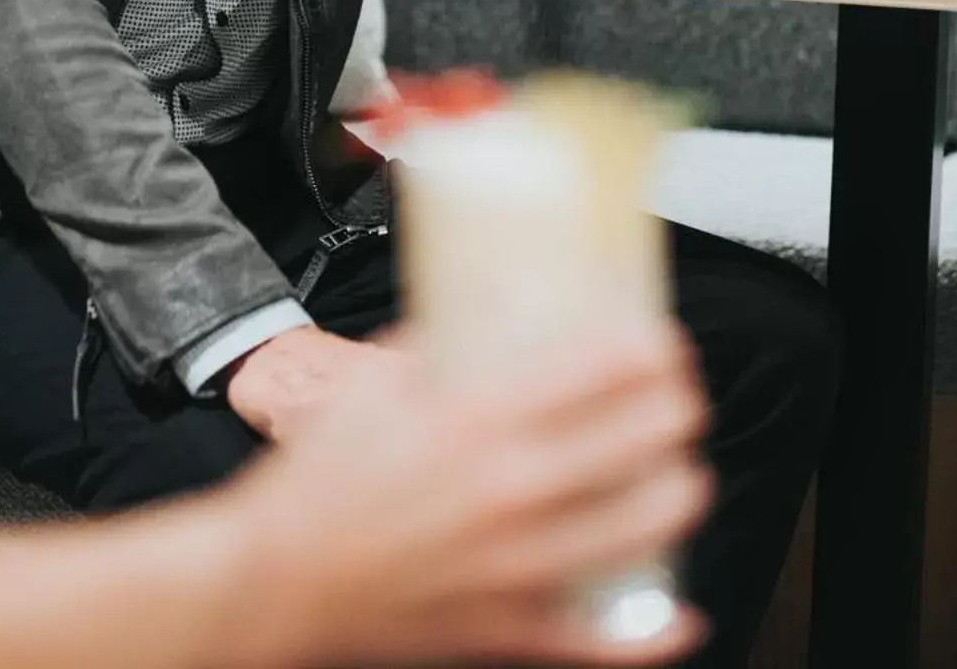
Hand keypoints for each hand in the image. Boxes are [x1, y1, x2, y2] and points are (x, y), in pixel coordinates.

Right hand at [232, 321, 710, 666]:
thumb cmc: (318, 483)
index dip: (648, 350)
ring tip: (679, 473)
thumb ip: (433, 350)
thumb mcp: (372, 388)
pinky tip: (676, 609)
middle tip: (676, 397)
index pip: (598, 371)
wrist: (277, 579)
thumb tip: (477, 320)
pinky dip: (653, 629)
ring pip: (644, 529)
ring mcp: (517, 566)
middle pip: (640, 441)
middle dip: (674, 411)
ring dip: (677, 494)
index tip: (660, 341)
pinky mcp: (510, 630)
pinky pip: (604, 639)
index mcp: (473, 419)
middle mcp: (508, 489)